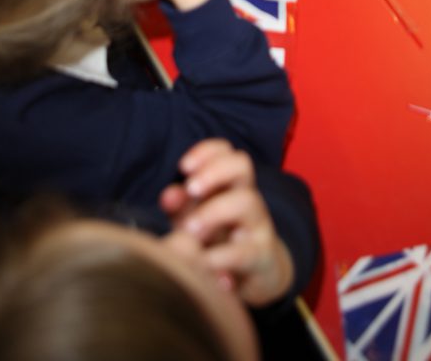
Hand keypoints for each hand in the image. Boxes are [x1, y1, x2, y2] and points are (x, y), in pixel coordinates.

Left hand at [160, 140, 294, 306]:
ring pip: (246, 201)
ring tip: (191, 231)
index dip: (206, 151)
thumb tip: (168, 195)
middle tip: (191, 190)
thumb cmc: (219, 243)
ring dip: (213, 211)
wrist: (258, 280)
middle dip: (213, 172)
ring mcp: (258, 226)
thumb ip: (180, 208)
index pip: (225, 151)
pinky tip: (203, 265)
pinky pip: (245, 252)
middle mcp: (247, 199)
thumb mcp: (195, 223)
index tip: (184, 167)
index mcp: (230, 186)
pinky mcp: (262, 258)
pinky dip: (220, 259)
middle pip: (241, 164)